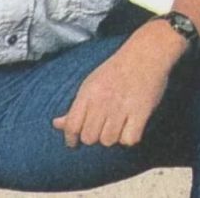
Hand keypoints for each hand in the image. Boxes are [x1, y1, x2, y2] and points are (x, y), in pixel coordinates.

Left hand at [52, 22, 184, 147]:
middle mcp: (102, 102)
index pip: (72, 125)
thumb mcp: (89, 85)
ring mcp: (121, 107)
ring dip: (111, 138)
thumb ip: (74, 108)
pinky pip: (129, 140)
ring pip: (108, 141)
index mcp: (87, 94)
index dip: (70, 138)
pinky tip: (129, 128)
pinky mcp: (141, 112)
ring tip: (116, 127)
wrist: (143, 56)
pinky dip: (129, 138)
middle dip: (93, 138)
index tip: (72, 143)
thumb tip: (56, 124)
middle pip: (89, 137)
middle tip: (99, 130)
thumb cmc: (114, 72)